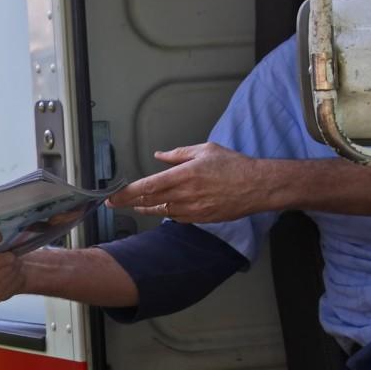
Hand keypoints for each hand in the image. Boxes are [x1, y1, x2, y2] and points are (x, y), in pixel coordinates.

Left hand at [107, 142, 267, 222]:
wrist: (257, 186)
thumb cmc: (234, 165)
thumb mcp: (205, 150)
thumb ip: (178, 154)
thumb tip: (159, 156)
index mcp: (184, 175)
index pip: (147, 186)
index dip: (126, 193)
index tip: (113, 196)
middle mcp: (185, 195)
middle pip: (149, 201)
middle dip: (128, 202)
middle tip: (114, 202)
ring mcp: (192, 209)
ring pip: (161, 210)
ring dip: (146, 207)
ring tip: (136, 205)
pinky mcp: (200, 219)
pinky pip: (177, 217)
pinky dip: (166, 212)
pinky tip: (162, 207)